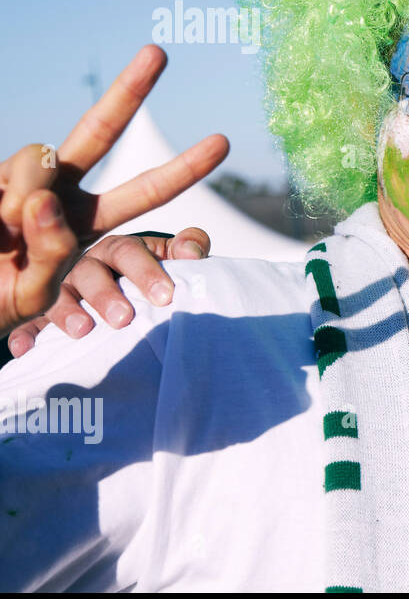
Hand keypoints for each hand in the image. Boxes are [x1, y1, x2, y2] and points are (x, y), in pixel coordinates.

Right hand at [0, 45, 228, 335]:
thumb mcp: (38, 293)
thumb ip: (52, 251)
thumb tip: (44, 198)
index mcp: (86, 218)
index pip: (145, 191)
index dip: (183, 168)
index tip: (223, 141)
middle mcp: (58, 189)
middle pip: (99, 130)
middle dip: (130, 91)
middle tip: (158, 52)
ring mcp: (21, 176)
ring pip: (42, 155)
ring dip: (28, 204)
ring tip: (6, 240)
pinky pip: (13, 175)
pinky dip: (5, 207)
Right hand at [5, 228, 211, 357]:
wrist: (126, 292)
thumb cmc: (150, 274)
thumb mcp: (169, 257)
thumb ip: (187, 248)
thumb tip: (194, 252)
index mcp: (117, 249)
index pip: (129, 253)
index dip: (146, 272)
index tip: (165, 296)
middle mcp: (86, 265)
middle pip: (90, 274)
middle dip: (106, 295)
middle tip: (124, 319)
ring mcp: (62, 290)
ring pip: (58, 296)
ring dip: (67, 312)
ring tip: (82, 331)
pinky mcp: (42, 314)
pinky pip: (28, 323)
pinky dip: (25, 335)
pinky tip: (24, 350)